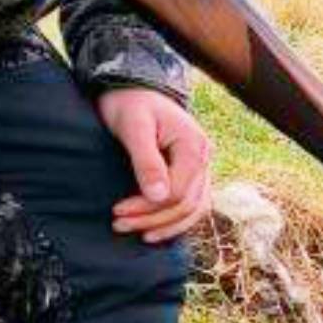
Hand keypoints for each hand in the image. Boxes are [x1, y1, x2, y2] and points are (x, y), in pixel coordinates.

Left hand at [98, 87, 213, 243]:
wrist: (134, 88)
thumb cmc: (130, 103)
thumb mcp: (134, 127)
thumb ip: (146, 161)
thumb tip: (157, 196)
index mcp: (194, 146)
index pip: (178, 192)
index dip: (148, 208)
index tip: (117, 211)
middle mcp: (204, 157)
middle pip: (186, 204)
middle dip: (152, 219)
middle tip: (118, 224)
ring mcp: (202, 166)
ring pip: (194, 209)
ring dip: (165, 225)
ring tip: (136, 233)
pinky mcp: (193, 172)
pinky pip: (193, 204)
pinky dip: (176, 220)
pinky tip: (156, 229)